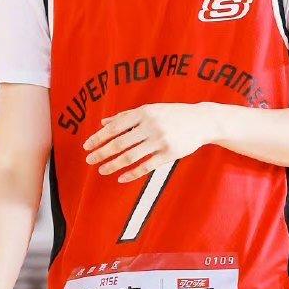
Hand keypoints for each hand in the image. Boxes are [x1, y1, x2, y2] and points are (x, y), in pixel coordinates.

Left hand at [83, 102, 217, 180]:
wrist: (202, 120)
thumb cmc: (173, 114)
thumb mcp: (150, 110)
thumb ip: (126, 116)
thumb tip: (103, 122)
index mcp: (143, 113)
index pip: (115, 127)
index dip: (99, 137)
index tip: (87, 146)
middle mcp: (151, 126)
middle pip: (120, 143)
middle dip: (101, 152)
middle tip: (89, 160)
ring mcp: (160, 141)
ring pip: (131, 156)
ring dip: (113, 165)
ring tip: (102, 170)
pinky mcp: (170, 154)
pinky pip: (146, 167)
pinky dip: (132, 174)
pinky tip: (121, 178)